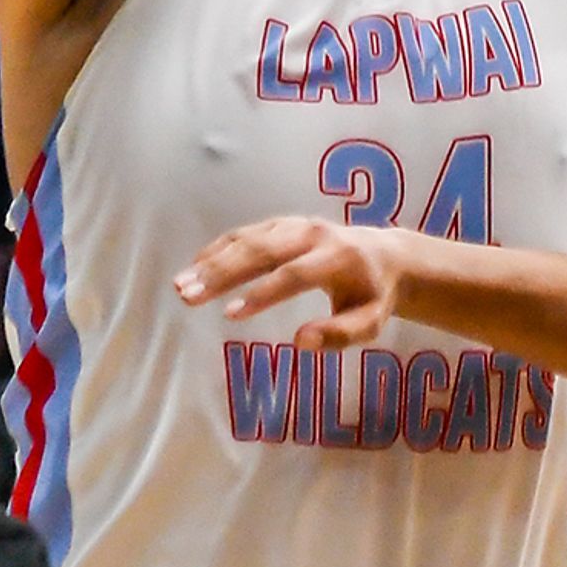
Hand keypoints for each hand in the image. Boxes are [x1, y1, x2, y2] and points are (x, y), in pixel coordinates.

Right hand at [174, 217, 412, 348]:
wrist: (385, 255)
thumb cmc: (373, 296)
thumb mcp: (370, 322)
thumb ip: (340, 334)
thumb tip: (300, 342)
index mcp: (337, 257)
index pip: (293, 274)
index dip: (262, 292)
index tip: (231, 313)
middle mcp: (312, 234)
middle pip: (261, 251)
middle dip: (222, 273)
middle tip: (188, 296)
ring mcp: (293, 225)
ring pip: (247, 239)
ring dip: (211, 261)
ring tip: (181, 286)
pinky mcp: (280, 224)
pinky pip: (244, 233)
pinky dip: (217, 249)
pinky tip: (194, 268)